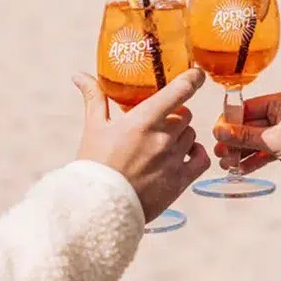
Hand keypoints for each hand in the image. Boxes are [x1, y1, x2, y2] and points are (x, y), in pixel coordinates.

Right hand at [74, 68, 210, 222]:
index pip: (179, 91)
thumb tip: (79, 75)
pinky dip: (197, 153)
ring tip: (163, 143)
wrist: (98, 207)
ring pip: (191, 135)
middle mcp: (162, 138)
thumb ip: (94, 98)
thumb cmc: (95, 165)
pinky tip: (185, 154)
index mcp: (143, 121)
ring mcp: (173, 160)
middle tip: (159, 122)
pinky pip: (201, 159)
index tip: (196, 73)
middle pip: (185, 115)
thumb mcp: (94, 127)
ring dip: (182, 135)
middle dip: (175, 115)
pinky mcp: (179, 181)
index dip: (192, 78)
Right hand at [213, 89, 280, 225]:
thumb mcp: (274, 140)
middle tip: (219, 153)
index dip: (231, 121)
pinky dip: (253, 158)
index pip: (248, 107)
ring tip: (226, 164)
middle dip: (234, 139)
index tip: (216, 133)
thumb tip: (220, 131)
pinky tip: (240, 169)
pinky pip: (264, 149)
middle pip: (250, 123)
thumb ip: (245, 135)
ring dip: (241, 151)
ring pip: (256, 138)